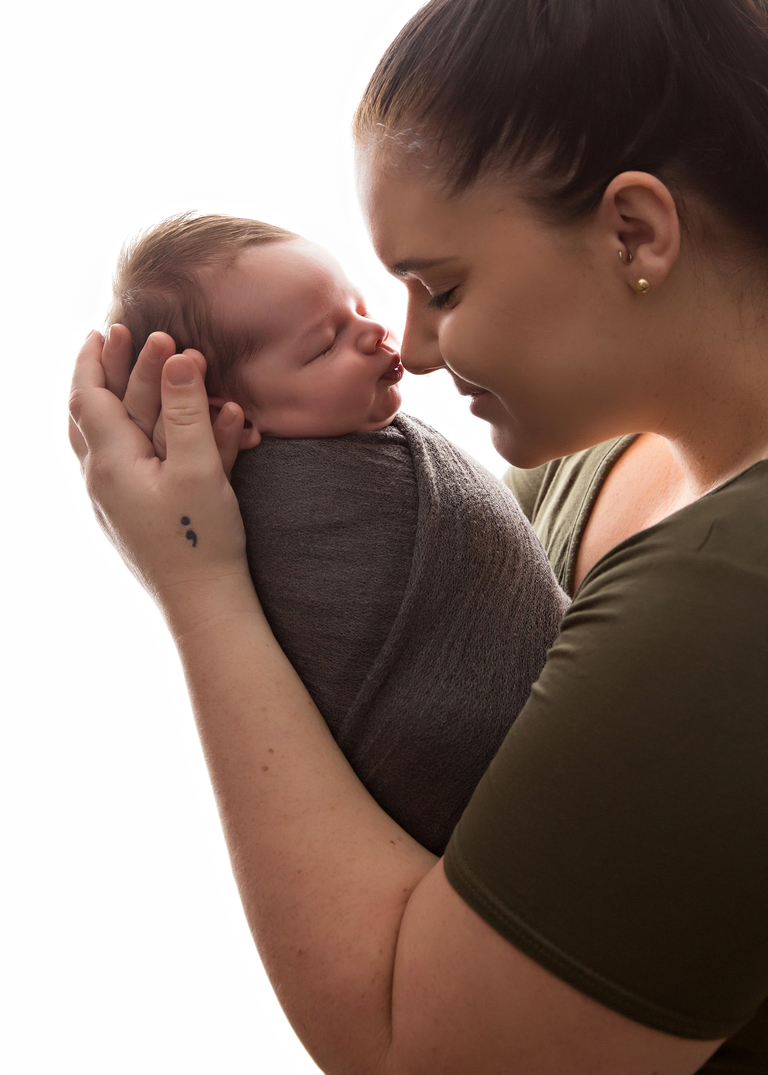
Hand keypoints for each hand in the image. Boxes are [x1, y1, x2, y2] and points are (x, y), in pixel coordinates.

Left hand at [69, 330, 252, 621]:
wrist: (205, 605)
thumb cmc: (199, 538)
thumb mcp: (197, 469)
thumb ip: (187, 412)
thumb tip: (178, 357)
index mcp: (110, 463)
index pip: (89, 397)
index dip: (93, 360)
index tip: (103, 330)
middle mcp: (106, 479)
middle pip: (98, 413)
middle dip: (114, 370)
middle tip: (124, 336)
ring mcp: (121, 499)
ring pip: (114, 438)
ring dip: (130, 401)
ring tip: (142, 374)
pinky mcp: (141, 514)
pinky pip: (143, 464)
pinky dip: (159, 438)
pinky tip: (187, 429)